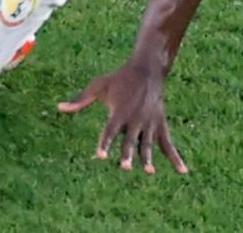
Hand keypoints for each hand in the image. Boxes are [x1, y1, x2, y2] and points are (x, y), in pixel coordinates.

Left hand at [58, 60, 189, 174]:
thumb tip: (59, 108)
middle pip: (130, 141)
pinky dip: (176, 158)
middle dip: (127, 154)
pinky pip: (169, 145)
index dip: (104, 144)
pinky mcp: (161, 125)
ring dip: (148, 158)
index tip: (100, 156)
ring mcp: (149, 124)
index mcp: (118, 112)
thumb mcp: (98, 87)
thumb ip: (80, 100)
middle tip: (124, 167)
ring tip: (149, 171)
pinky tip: (182, 171)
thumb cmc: (118, 80)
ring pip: (148, 145)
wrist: (146, 70)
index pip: (109, 132)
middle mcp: (134, 120)